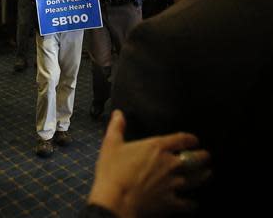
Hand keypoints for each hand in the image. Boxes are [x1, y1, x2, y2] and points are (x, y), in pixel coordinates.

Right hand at [88, 110, 210, 217]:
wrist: (117, 200)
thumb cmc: (113, 171)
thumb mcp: (111, 144)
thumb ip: (117, 127)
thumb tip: (118, 114)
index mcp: (157, 147)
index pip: (180, 139)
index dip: (190, 139)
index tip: (194, 140)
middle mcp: (169, 164)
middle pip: (193, 159)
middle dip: (201, 157)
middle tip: (206, 156)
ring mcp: (172, 183)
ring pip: (194, 179)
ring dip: (202, 176)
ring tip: (208, 173)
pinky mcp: (170, 202)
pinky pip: (186, 203)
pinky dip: (191, 204)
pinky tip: (194, 204)